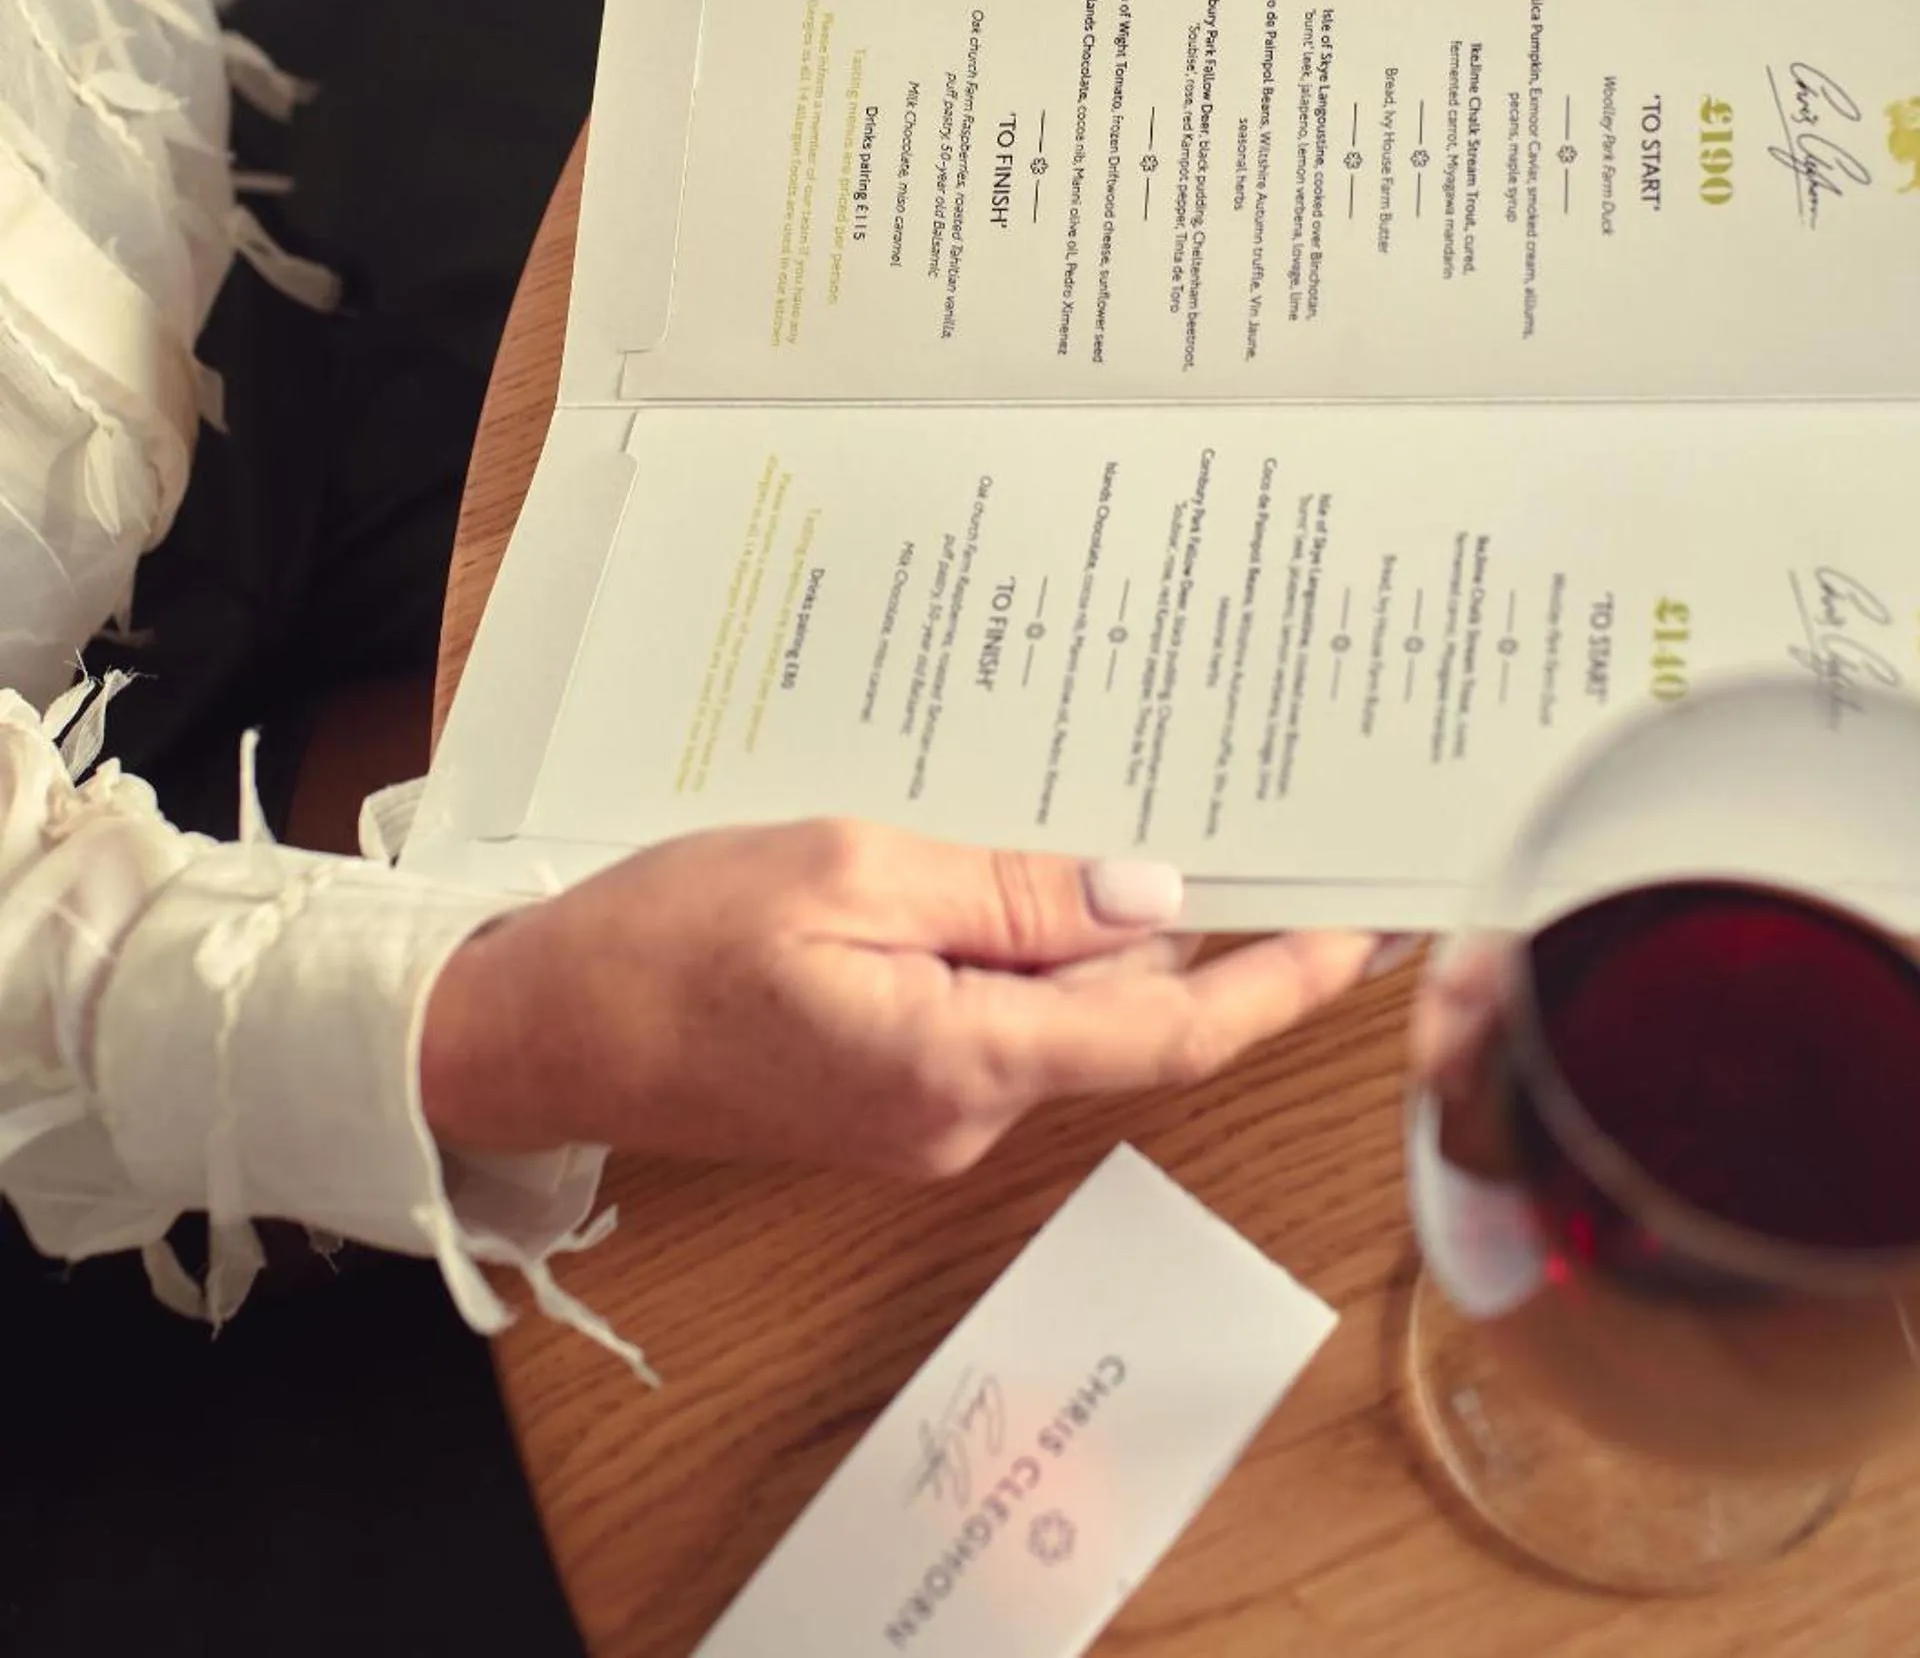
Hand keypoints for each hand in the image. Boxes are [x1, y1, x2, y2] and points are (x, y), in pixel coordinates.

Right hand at [420, 819, 1380, 1178]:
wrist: (540, 1027)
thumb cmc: (667, 939)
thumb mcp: (848, 870)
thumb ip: (1010, 892)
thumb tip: (1151, 896)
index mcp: (961, 1061)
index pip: (1171, 1032)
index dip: (1282, 981)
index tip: (1368, 931)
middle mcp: (962, 1113)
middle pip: (1125, 1020)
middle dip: (1206, 935)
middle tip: (1275, 827)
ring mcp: (925, 1112)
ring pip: (1059, 1013)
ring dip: (1105, 933)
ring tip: (1149, 816)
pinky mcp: (892, 1090)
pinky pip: (995, 1015)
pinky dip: (1029, 949)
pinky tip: (1022, 867)